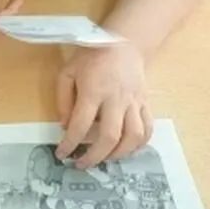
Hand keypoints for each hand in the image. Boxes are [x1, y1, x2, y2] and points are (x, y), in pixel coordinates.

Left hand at [55, 43, 152, 167]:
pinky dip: (138, 144)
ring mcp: (134, 102)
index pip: (81, 124)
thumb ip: (63, 100)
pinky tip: (125, 150)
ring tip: (104, 160)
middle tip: (82, 164)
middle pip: (110, 136)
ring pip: (133, 136)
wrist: (124, 44)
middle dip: (94, 156)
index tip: (62, 154)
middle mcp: (116, 99)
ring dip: (118, 154)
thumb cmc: (91, 58)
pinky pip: (148, 129)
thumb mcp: (67, 73)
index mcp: (94, 91)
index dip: (70, 143)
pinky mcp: (146, 104)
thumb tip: (64, 125)